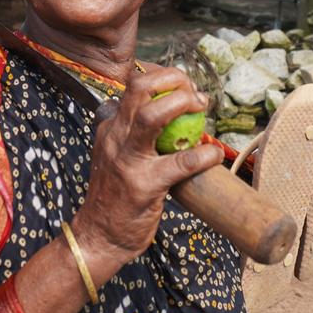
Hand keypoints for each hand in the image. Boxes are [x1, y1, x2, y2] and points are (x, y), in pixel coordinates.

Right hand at [72, 65, 224, 275]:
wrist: (98, 236)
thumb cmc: (115, 196)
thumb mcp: (114, 155)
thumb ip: (131, 133)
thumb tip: (163, 113)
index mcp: (110, 127)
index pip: (133, 85)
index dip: (163, 76)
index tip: (183, 84)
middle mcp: (115, 137)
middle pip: (140, 88)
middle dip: (173, 79)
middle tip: (195, 93)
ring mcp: (127, 160)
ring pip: (152, 116)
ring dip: (183, 105)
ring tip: (202, 108)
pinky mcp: (144, 185)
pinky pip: (179, 163)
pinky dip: (202, 154)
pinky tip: (213, 153)